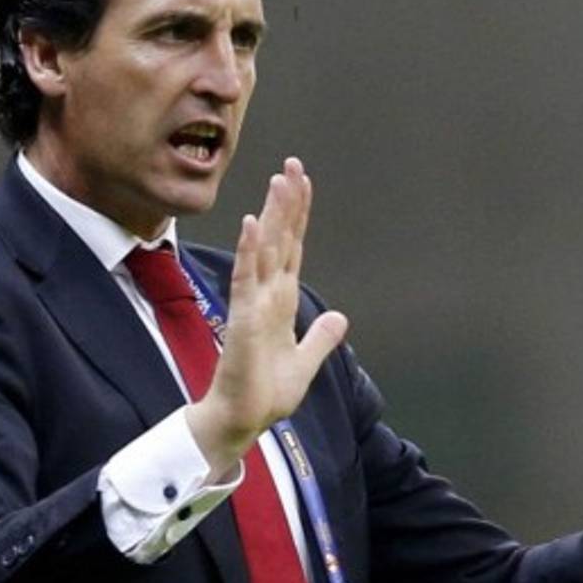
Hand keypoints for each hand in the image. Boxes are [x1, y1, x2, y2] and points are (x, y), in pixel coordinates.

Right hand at [186, 157, 348, 477]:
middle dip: (287, 202)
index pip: (292, 247)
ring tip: (279, 180)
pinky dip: (251, 250)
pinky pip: (247, 278)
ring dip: (272, 215)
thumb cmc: (265, 392)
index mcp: (281, 301)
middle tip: (293, 163)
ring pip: (266, 249)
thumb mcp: (305, 361)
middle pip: (280, 238)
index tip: (302, 181)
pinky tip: (253, 224)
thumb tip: (340, 317)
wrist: (242, 419)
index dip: (298, 215)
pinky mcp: (244, 318)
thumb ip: (321, 338)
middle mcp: (267, 294)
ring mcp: (254, 303)